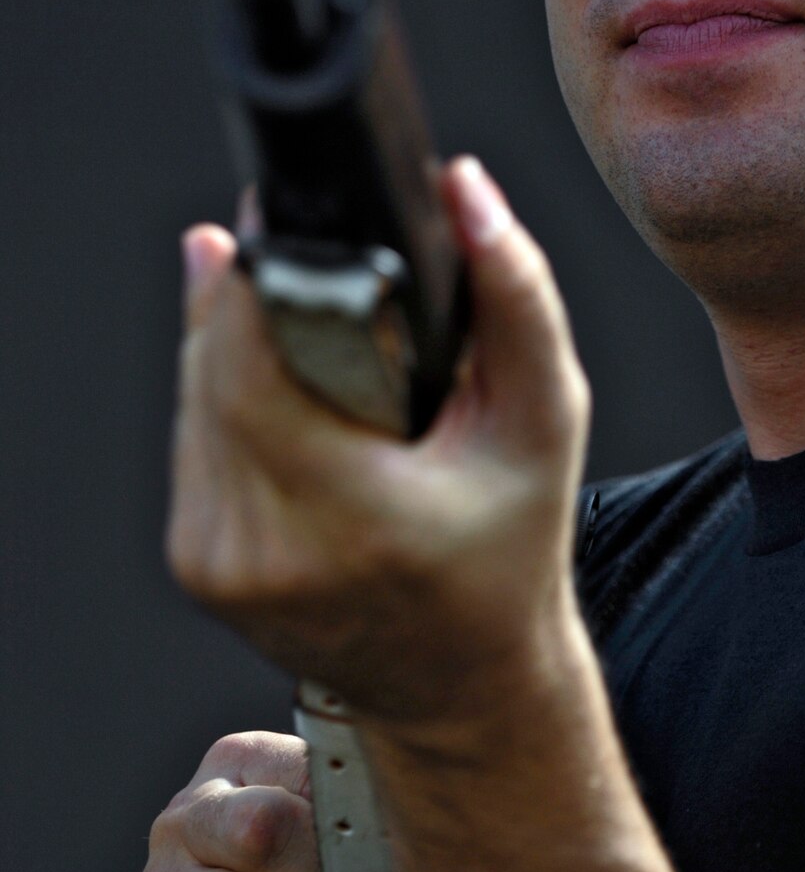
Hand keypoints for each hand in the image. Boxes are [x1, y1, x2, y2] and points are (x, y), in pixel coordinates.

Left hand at [166, 158, 591, 727]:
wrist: (461, 683)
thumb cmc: (510, 553)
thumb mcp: (545, 420)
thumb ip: (515, 297)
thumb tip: (464, 187)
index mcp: (356, 522)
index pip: (252, 369)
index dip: (251, 282)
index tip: (280, 226)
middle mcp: (266, 553)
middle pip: (212, 370)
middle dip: (246, 295)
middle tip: (298, 248)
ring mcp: (218, 565)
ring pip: (192, 396)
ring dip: (232, 339)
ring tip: (307, 319)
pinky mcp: (195, 562)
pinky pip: (193, 436)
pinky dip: (228, 394)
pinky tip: (286, 384)